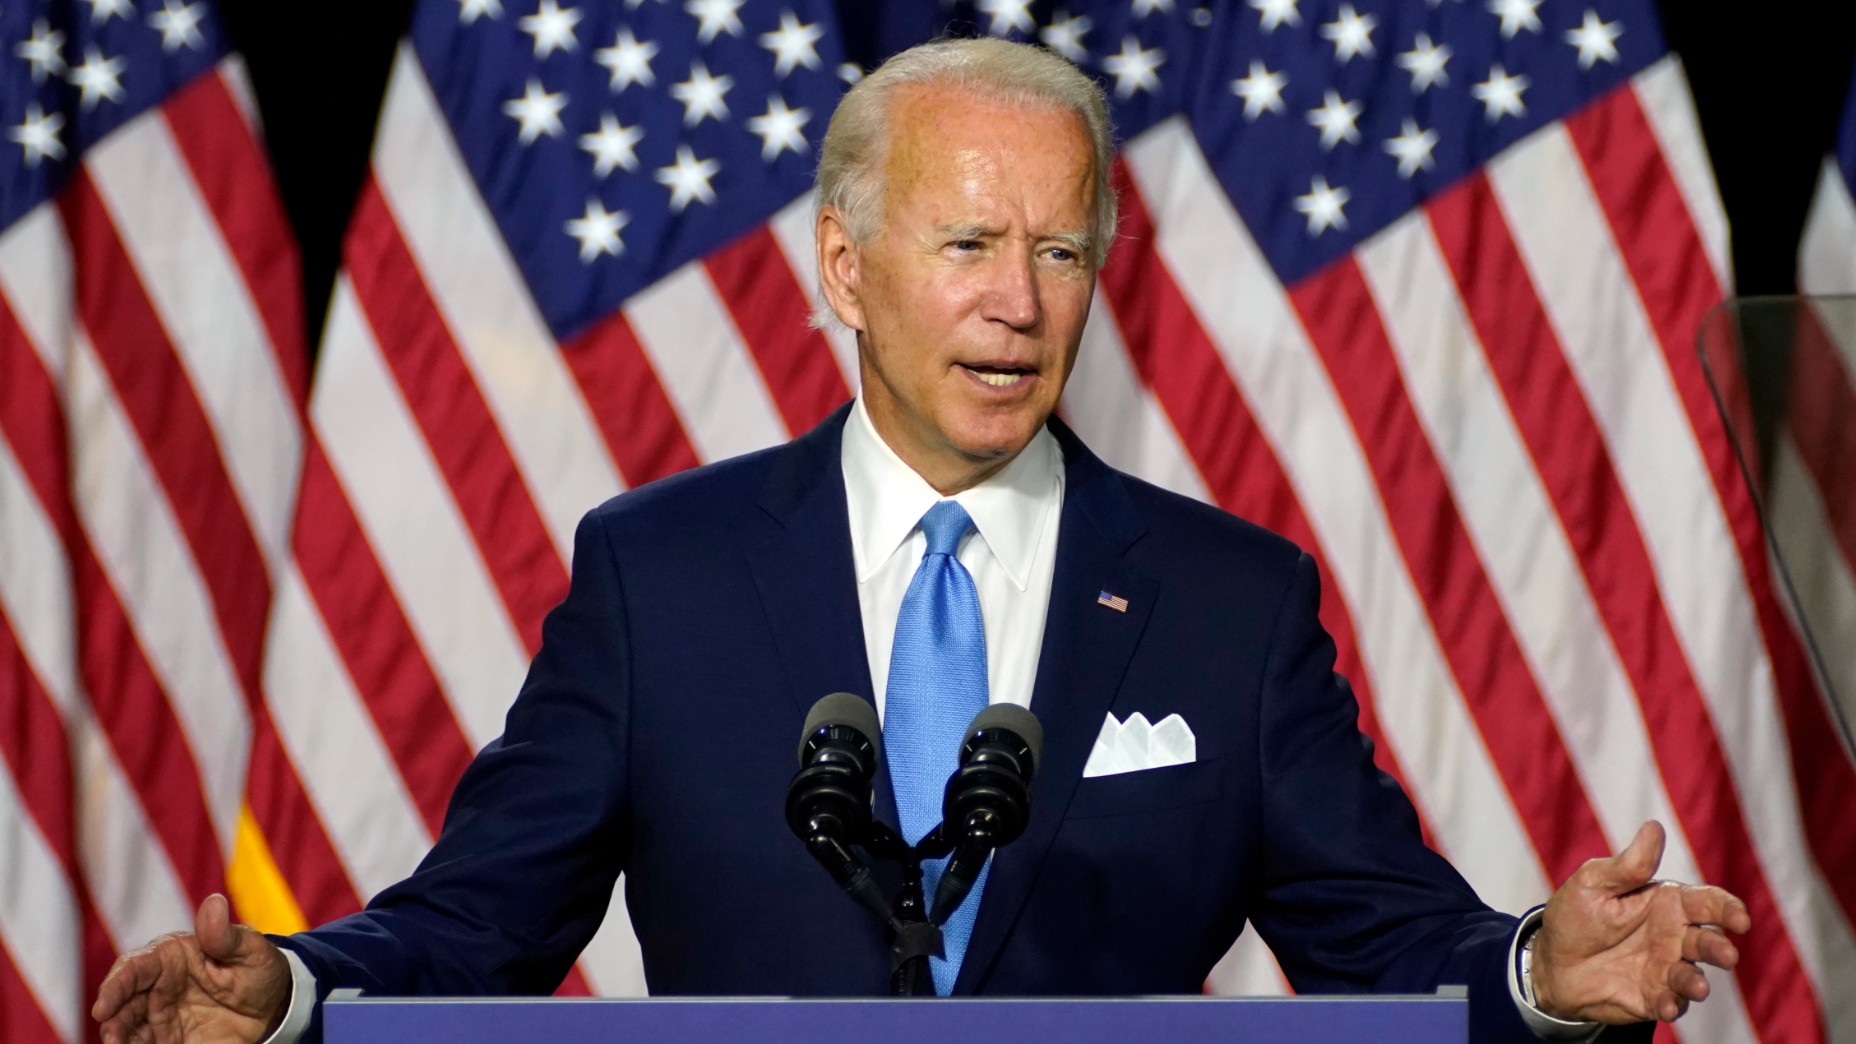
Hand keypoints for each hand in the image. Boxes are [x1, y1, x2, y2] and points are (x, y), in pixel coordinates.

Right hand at [92, 893, 291, 1043]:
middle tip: (112, 1039)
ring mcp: (161, 1014)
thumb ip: (226, 935)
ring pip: (129, 1027)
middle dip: (113, 1020)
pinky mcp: (168, 1038)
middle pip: (123, 1002)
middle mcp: (158, 985)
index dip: (114, 986)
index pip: (134, 967)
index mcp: (171, 956)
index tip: (103, 1008)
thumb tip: (214, 903)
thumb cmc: (258, 969)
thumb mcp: (251, 950)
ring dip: (120, 1038)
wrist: (274, 1005)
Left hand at [1531, 821, 1750, 1023]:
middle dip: (1720, 949)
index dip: (1728, 909)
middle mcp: (1674, 937)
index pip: (1708, 903)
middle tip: (1726, 956)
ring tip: (1696, 987)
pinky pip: (1669, 1003)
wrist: (1551, 962)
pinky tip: (1667, 1006)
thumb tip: (1654, 827)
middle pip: (1708, 942)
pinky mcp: (1653, 998)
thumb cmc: (1576, 915)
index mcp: (1667, 904)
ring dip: (1697, 983)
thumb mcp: (1593, 883)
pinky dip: (1672, 1005)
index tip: (1740, 919)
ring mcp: (1666, 969)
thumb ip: (1627, 865)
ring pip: (1693, 976)